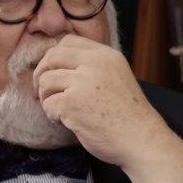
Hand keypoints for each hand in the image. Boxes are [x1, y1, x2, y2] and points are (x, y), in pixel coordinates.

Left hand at [32, 35, 182, 182]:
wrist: (141, 140)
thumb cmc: (129, 116)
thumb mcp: (117, 77)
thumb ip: (94, 68)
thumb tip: (59, 66)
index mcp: (106, 55)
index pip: (68, 42)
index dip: (54, 57)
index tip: (53, 72)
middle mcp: (94, 64)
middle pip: (52, 57)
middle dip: (41, 74)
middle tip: (43, 91)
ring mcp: (82, 83)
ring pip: (46, 81)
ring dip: (46, 98)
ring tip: (59, 111)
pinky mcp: (72, 104)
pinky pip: (48, 104)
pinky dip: (52, 115)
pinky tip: (66, 122)